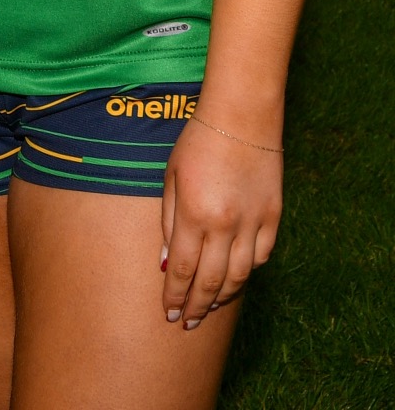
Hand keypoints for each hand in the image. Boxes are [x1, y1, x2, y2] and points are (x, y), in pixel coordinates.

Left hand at [161, 114, 282, 327]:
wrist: (242, 118)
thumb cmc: (197, 142)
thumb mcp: (171, 176)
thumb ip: (169, 220)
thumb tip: (167, 260)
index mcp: (195, 214)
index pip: (183, 269)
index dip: (175, 296)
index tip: (169, 313)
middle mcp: (226, 226)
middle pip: (211, 281)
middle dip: (197, 307)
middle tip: (186, 323)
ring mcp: (254, 223)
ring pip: (239, 275)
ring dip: (222, 296)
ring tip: (209, 309)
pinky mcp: (274, 217)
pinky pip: (262, 256)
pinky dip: (248, 272)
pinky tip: (235, 278)